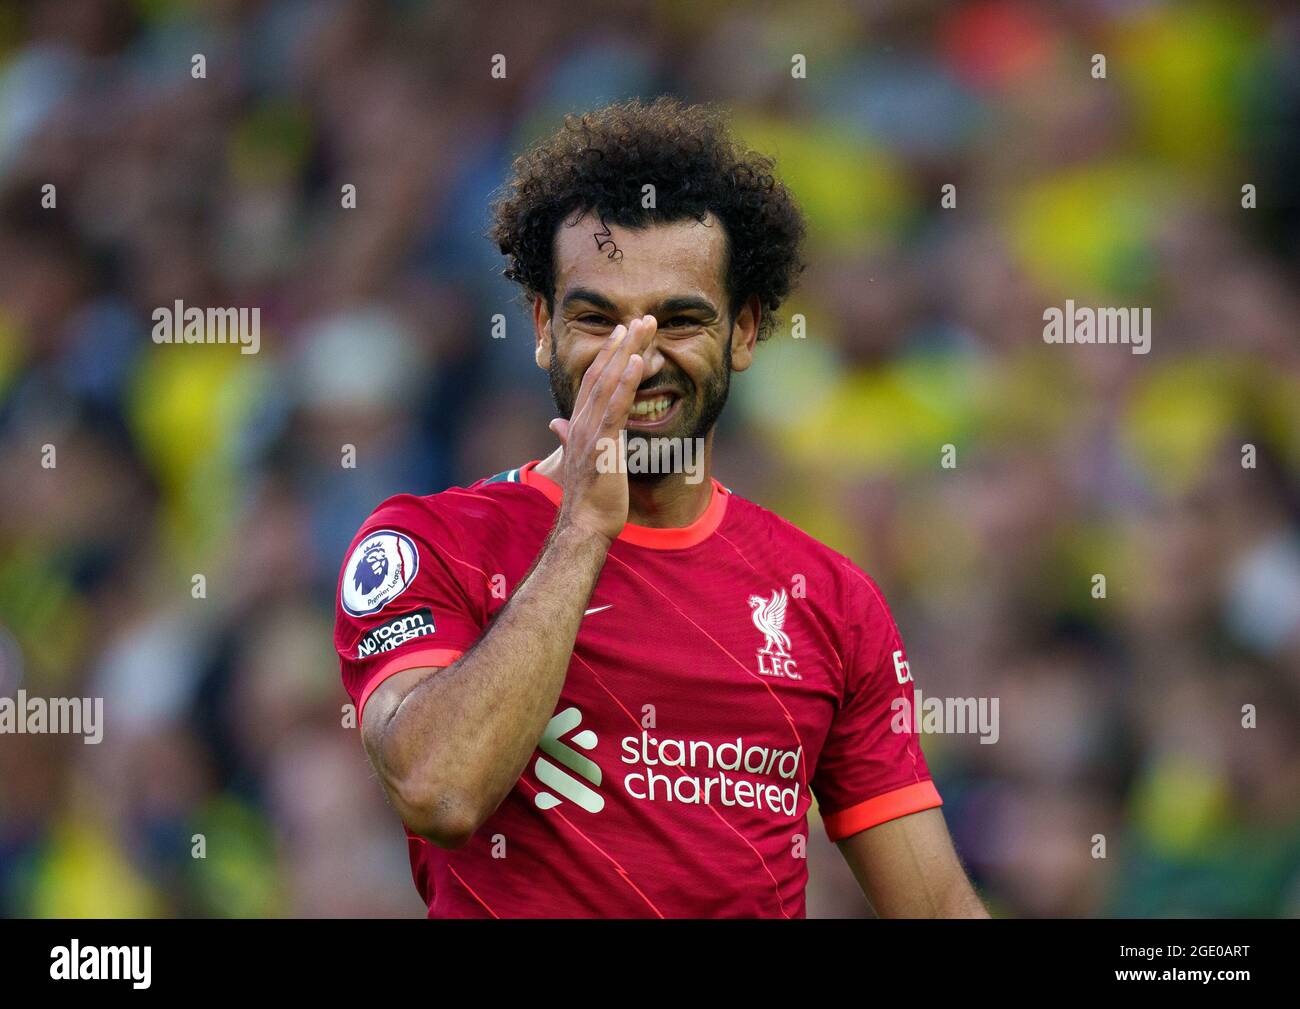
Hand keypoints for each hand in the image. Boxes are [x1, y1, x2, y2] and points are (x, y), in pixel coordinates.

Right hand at [547, 315, 656, 542]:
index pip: (592, 380)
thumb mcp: (577, 460)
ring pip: (609, 381)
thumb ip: (567, 437)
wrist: (584, 525)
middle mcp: (581, 421)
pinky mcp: (603, 442)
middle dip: (622, 344)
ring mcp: (590, 431)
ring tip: (643, 327)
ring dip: (628, 351)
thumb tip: (555, 424)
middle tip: (640, 318)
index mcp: (577, 424)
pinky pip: (616, 405)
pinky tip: (639, 360)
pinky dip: (627, 381)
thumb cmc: (587, 498)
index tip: (623, 333)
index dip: (607, 354)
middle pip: (601, 372)